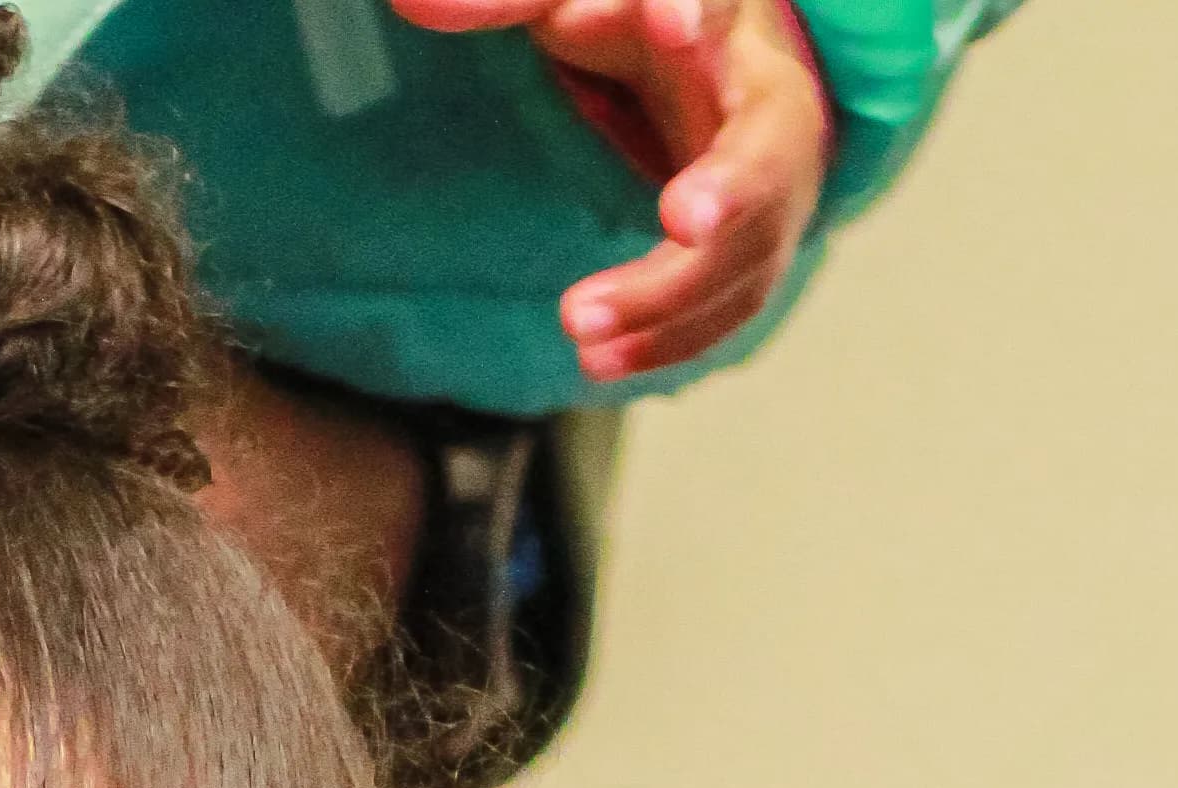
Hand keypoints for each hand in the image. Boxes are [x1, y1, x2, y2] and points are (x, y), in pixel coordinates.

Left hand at [389, 0, 833, 379]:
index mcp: (723, 17)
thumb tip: (408, 3)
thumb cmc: (631, 25)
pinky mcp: (755, 255)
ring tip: (581, 328)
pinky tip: (601, 361)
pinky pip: (726, 309)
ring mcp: (769, 190)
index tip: (671, 22)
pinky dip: (664, 342)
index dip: (698, 14)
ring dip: (669, 299)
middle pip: (765, 155)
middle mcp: (766, 103)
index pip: (718, 8)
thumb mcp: (568, 1)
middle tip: (682, 220)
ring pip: (748, 251)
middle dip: (732, 189)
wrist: (711, 74)